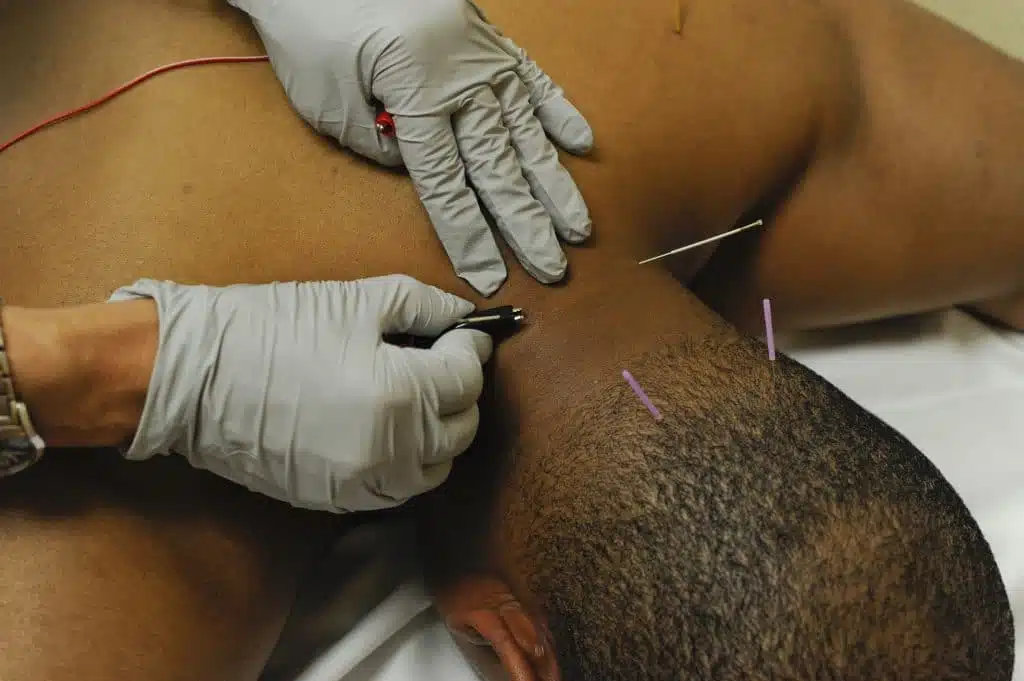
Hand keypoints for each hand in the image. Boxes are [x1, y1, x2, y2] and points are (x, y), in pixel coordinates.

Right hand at [109, 276, 492, 512]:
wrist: (191, 376)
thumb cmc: (270, 329)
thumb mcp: (356, 300)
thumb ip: (425, 306)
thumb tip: (463, 316)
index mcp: (400, 395)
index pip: (467, 378)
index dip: (470, 348)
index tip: (464, 332)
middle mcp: (391, 451)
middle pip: (461, 426)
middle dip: (459, 389)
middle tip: (438, 358)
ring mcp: (363, 484)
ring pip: (435, 465)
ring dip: (437, 430)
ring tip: (414, 394)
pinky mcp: (337, 500)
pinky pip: (397, 487)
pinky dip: (406, 460)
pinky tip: (385, 427)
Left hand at [230, 0, 593, 295]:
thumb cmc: (315, 31)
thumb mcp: (327, 104)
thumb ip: (380, 149)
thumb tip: (430, 175)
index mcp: (416, 94)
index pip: (448, 184)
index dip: (470, 235)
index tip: (490, 274)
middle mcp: (460, 77)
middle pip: (498, 167)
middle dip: (526, 225)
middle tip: (552, 268)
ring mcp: (481, 55)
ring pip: (526, 131)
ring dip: (554, 184)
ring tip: (578, 226)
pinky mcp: (488, 37)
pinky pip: (534, 78)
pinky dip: (559, 112)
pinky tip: (582, 145)